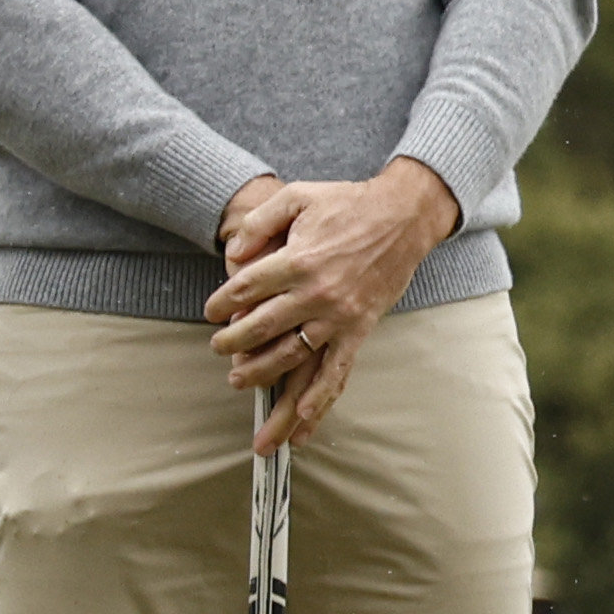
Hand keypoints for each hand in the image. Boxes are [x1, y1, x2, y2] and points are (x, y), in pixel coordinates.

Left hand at [204, 160, 459, 452]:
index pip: (245, 287)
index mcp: (297, 260)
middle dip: (232, 341)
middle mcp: (315, 293)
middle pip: (260, 326)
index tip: (211, 311)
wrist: (403, 216)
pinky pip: (337, 370)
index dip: (221, 302)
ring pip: (291, 356)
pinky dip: (320, 397)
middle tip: (218, 348)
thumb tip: (231, 253)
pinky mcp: (359, 329)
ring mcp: (338, 316)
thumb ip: (260, 221)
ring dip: (261, 373)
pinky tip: (303, 418)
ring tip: (238, 380)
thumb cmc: (348, 203)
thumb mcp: (297, 196)